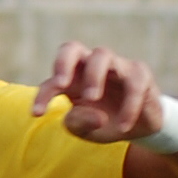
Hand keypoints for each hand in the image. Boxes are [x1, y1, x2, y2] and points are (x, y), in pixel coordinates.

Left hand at [31, 41, 163, 143]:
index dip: (43, 93)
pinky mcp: (140, 73)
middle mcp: (90, 67)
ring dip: (93, 75)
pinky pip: (133, 82)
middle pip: (72, 47)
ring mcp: (116, 66)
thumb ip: (78, 123)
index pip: (52, 80)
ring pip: (101, 55)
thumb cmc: (102, 123)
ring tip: (91, 98)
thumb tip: (96, 117)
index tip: (37, 113)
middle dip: (63, 62)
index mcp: (71, 79)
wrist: (136, 128)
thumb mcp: (84, 129)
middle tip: (62, 84)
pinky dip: (128, 106)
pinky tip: (123, 127)